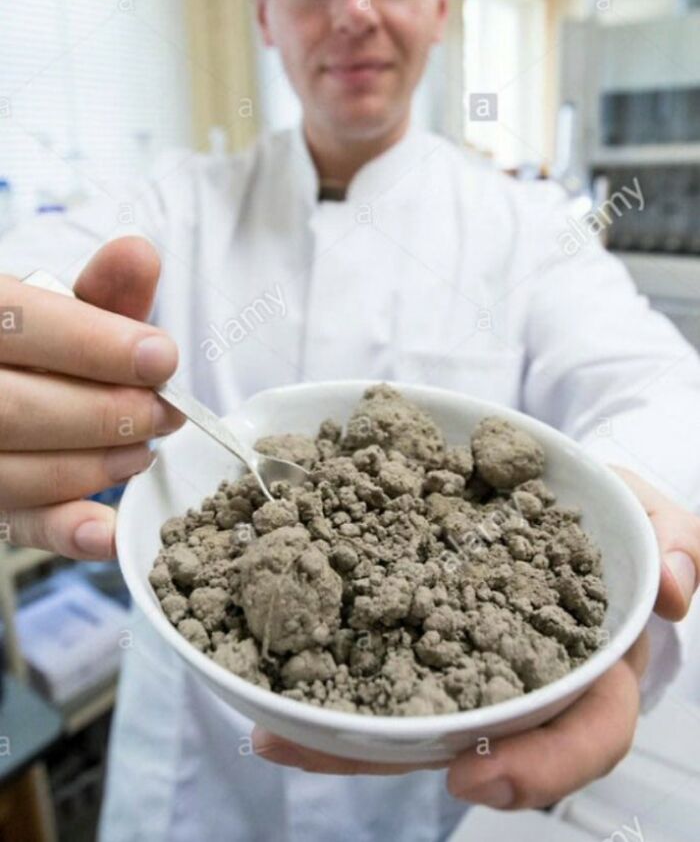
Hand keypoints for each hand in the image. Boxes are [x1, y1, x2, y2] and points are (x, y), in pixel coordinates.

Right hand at [0, 236, 184, 559]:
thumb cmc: (37, 351)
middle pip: (13, 407)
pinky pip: (12, 525)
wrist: (7, 381)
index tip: (162, 357)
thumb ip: (102, 292)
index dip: (91, 344)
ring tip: (142, 452)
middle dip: (105, 414)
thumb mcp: (64, 313)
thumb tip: (140, 254)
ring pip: (9, 471)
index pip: (17, 323)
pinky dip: (62, 531)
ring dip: (91, 465)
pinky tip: (107, 530)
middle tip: (165, 412)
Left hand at [252, 468, 699, 809]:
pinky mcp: (420, 633)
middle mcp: (521, 678)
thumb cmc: (606, 512)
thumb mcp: (644, 510)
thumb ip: (670, 536)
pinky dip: (330, 682)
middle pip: (475, 742)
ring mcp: (466, 660)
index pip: (585, 731)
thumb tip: (677, 585)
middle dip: (409, 757)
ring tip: (275, 727)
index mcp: (587, 664)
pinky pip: (378, 668)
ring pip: (413, 716)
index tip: (479, 777)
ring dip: (345, 731)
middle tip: (331, 753)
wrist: (561, 493)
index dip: (541, 765)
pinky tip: (271, 689)